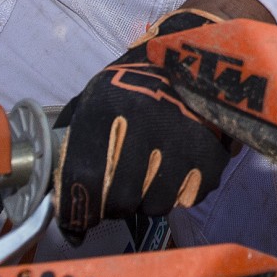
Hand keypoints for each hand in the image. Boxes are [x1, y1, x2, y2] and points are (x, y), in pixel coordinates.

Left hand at [54, 12, 231, 240]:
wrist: (194, 58)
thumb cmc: (131, 85)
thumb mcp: (93, 100)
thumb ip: (72, 151)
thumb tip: (65, 217)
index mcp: (106, 108)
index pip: (83, 179)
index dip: (76, 210)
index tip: (78, 219)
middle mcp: (145, 125)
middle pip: (119, 201)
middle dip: (114, 205)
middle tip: (118, 191)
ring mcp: (182, 141)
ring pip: (154, 206)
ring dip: (146, 199)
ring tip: (150, 172)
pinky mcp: (212, 155)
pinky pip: (186, 199)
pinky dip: (178, 191)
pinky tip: (177, 165)